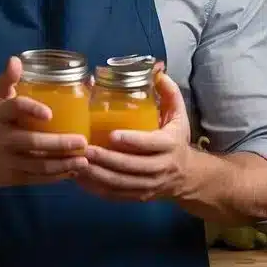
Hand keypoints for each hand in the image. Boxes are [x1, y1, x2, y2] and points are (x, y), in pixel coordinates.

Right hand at [0, 56, 89, 190]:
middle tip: (82, 141)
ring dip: (63, 163)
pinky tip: (75, 171)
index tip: (50, 113)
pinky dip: (58, 176)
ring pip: (38, 165)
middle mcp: (2, 139)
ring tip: (85, 159)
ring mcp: (7, 161)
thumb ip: (8, 81)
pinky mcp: (14, 179)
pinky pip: (38, 179)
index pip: (14, 108)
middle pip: (31, 142)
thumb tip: (16, 59)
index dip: (31, 109)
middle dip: (58, 143)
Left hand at [77, 64, 193, 202]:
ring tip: (78, 164)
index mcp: (169, 145)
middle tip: (86, 149)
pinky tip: (80, 179)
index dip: (132, 141)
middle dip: (107, 159)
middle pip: (132, 166)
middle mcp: (161, 167)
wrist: (187, 176)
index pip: (150, 144)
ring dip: (98, 175)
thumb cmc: (177, 140)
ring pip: (122, 184)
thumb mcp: (179, 115)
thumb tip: (158, 71)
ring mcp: (149, 185)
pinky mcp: (139, 196)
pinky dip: (97, 189)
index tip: (112, 135)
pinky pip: (116, 196)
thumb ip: (169, 93)